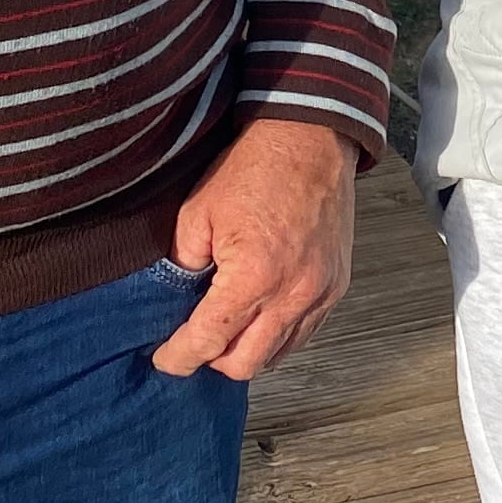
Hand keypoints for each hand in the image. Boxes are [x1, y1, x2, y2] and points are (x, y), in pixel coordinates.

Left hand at [153, 118, 356, 380]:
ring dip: (247, 350)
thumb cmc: (253, 168)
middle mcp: (292, 293)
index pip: (208, 341)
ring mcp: (320, 292)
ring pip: (278, 354)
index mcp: (252, 276)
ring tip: (227, 329)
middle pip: (245, 364)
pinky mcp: (336, 285)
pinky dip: (278, 335)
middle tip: (193, 343)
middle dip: (212, 360)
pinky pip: (304, 333)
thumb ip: (182, 266)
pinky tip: (260, 316)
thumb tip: (175, 301)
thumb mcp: (197, 214)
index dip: (179, 357)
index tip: (164, 360)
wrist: (309, 138)